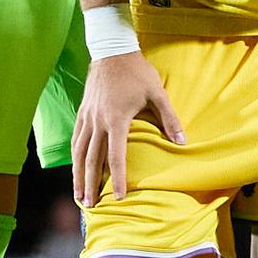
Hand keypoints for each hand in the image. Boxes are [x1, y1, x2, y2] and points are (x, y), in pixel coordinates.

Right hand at [72, 51, 183, 207]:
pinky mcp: (82, 112)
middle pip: (92, 160)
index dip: (117, 178)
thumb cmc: (137, 72)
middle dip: (90, 185)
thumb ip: (169, 119)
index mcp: (116, 119)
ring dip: (78, 175)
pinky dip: (74, 157)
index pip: (116, 156)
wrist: (112, 51)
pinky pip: (75, 139)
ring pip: (79, 152)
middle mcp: (98, 122)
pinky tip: (75, 168)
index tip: (118, 196)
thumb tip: (183, 142)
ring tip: (79, 195)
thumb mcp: (158, 93)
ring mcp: (87, 117)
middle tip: (90, 206)